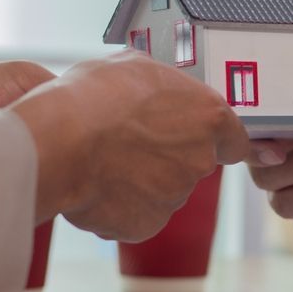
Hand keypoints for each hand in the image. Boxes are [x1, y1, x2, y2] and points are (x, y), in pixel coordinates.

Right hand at [10, 51, 248, 239]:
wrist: (58, 144)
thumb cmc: (93, 97)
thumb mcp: (133, 67)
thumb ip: (160, 84)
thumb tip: (156, 88)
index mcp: (209, 117)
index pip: (234, 139)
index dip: (212, 138)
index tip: (197, 137)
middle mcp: (201, 160)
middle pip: (193, 164)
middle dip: (167, 156)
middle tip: (129, 142)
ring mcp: (176, 196)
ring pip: (162, 190)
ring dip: (141, 180)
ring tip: (102, 159)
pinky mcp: (147, 224)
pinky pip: (136, 214)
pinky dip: (119, 205)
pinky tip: (94, 185)